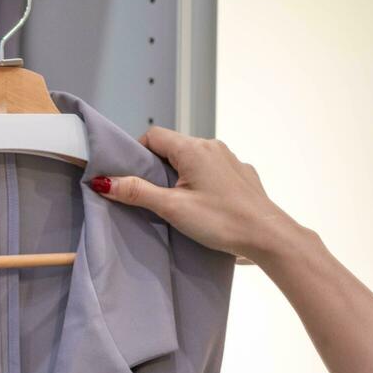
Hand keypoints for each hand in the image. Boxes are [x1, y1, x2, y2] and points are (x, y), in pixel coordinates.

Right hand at [95, 126, 306, 264]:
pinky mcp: (241, 174)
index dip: (136, 152)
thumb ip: (137, 192)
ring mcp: (230, 159)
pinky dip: (199, 181)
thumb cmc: (221, 221)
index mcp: (193, 149)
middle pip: (173, 146)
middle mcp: (213, 146)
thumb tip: (104, 181)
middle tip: (148, 194)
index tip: (130, 177)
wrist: (268, 236)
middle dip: (155, 166)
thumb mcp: (172, 208)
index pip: (154, 135)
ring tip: (174, 202)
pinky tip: (201, 204)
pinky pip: (211, 169)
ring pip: (192, 158)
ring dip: (178, 174)